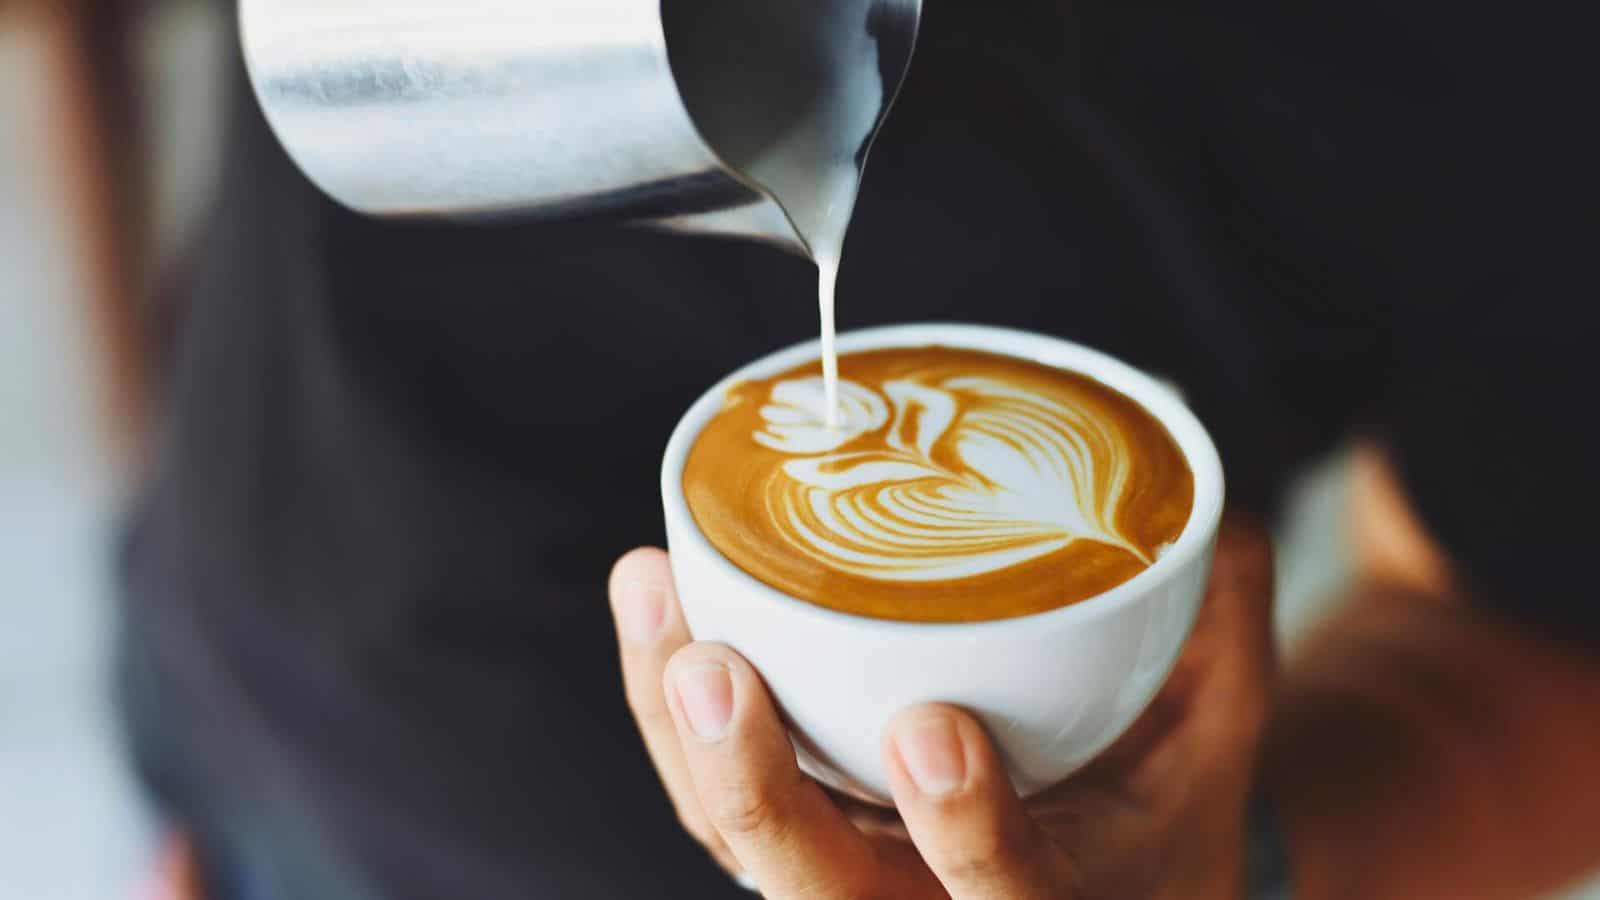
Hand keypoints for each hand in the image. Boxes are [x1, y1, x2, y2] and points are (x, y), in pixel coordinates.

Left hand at [609, 514, 1274, 898]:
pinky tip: (655, 602)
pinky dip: (668, 713)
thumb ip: (1217, 624)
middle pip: (823, 896)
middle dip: (756, 790)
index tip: (932, 729)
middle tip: (714, 669)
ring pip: (740, 843)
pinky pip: (714, 800)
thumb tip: (1208, 503)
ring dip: (678, 733)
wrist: (1110, 876)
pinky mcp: (802, 837)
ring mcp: (853, 880)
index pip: (1008, 898)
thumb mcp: (1219, 726)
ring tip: (654, 593)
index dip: (967, 833)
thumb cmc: (1159, 803)